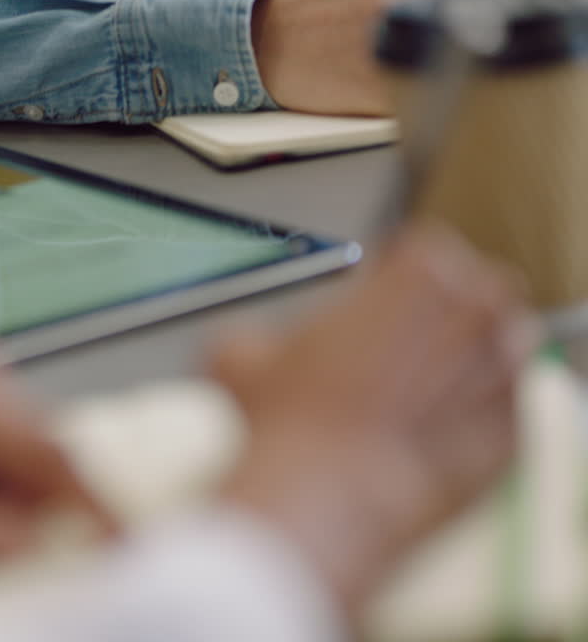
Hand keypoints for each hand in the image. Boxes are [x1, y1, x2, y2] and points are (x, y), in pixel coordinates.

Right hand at [212, 225, 538, 615]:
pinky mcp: (510, 437)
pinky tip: (420, 443)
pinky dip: (469, 425)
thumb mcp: (241, 357)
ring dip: (463, 368)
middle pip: (476, 294)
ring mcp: (503, 376)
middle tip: (400, 348)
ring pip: (497, 356)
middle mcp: (476, 312)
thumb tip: (249, 350)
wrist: (326, 499)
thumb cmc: (287, 419)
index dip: (395, 276)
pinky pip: (498, 418)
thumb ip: (260, 337)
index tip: (376, 300)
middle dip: (444, 316)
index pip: (425, 251)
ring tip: (410, 400)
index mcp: (420, 271)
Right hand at [252, 0, 518, 114]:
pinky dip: (429, 91)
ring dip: (460, 61)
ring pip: (469, 55)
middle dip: (481, 25)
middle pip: (489, 13)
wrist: (265, 43)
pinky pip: (433, 90)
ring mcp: (395, 47)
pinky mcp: (382, 90)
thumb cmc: (322, 10)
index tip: (482, 4)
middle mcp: (405, 1)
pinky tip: (409, 86)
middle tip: (461, 36)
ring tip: (431, 62)